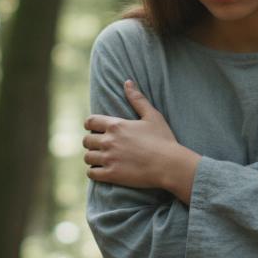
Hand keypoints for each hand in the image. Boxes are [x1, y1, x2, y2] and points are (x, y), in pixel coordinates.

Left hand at [83, 80, 199, 198]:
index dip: (90, 125)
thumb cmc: (163, 140)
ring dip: (93, 158)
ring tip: (101, 160)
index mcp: (116, 125)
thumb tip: (127, 82)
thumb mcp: (152, 116)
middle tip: (101, 147)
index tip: (94, 129)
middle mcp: (109, 141)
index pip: (90, 121)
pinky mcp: (112, 174)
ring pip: (88, 157)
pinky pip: (91, 174)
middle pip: (87, 141)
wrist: (170, 165)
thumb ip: (137, 99)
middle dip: (92, 143)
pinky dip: (94, 173)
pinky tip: (102, 172)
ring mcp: (109, 158)